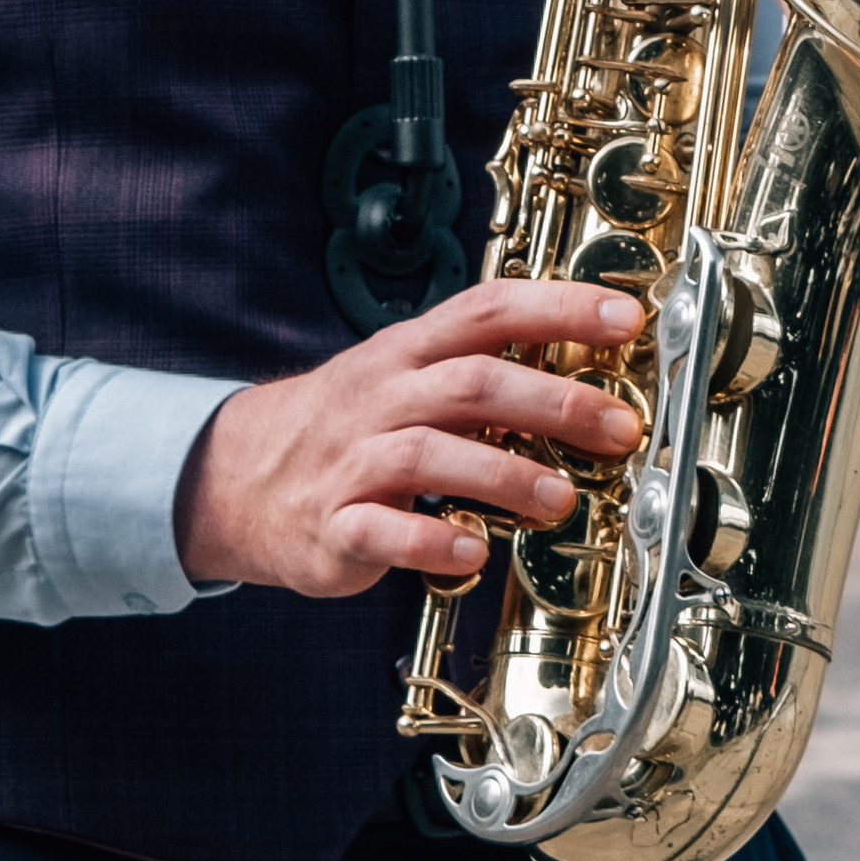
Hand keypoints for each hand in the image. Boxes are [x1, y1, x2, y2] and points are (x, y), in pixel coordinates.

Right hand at [175, 283, 645, 598]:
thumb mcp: (402, 376)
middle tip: (618, 427)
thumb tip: (583, 373)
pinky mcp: (334, 526)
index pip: (486, 310)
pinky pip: (382, 533)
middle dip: (553, 402)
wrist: (234, 476)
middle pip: (471, 383)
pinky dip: (431, 542)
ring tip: (560, 499)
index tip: (624, 316)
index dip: (558, 308)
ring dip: (505, 475)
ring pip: (431, 455)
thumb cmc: (346, 425)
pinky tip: (473, 553)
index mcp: (406, 352)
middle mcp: (382, 397)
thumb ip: (479, 371)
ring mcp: (353, 461)